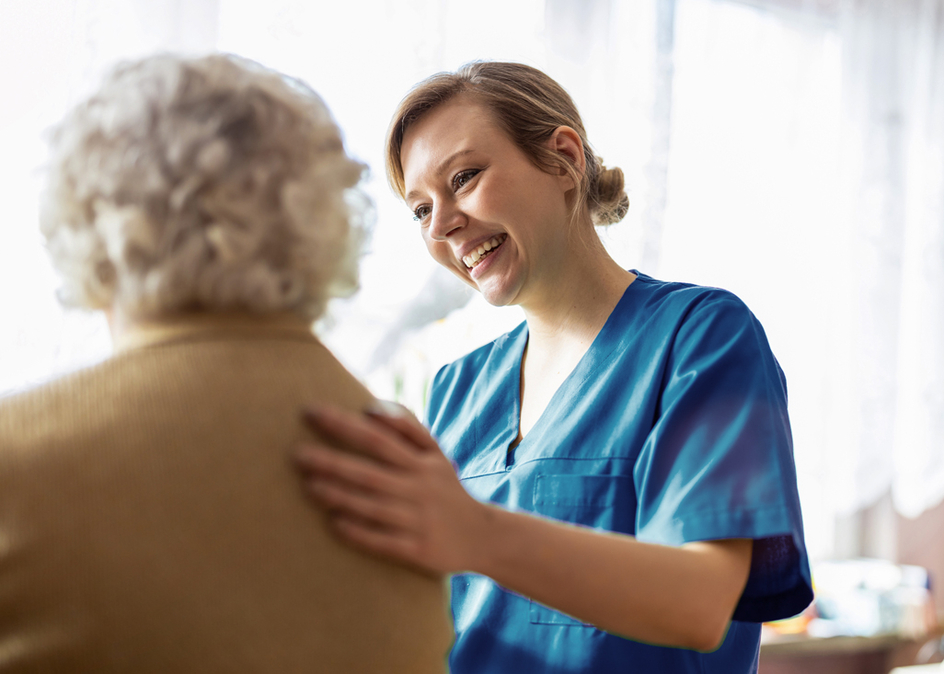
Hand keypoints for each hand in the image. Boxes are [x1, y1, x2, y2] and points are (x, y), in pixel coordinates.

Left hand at [294, 402, 486, 574]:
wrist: (482, 536)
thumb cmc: (446, 489)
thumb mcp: (435, 454)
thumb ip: (407, 427)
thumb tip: (371, 408)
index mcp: (422, 463)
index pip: (378, 438)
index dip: (344, 425)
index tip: (311, 413)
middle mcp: (419, 489)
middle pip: (370, 472)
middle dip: (333, 462)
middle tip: (297, 455)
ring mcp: (418, 521)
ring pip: (373, 506)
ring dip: (340, 496)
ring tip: (309, 486)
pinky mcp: (418, 550)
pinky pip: (384, 541)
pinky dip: (360, 532)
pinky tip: (334, 523)